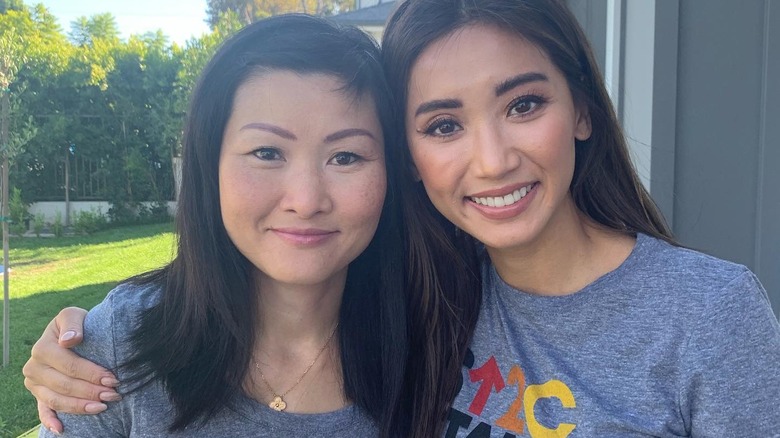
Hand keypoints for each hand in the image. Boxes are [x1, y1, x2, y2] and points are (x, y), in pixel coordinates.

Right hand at [23, 307, 120, 434]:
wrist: (69, 333)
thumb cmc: (76, 324)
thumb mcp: (73, 316)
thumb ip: (73, 325)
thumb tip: (69, 341)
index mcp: (42, 347)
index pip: (69, 365)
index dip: (91, 373)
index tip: (113, 378)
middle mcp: (34, 367)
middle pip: (64, 385)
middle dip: (91, 391)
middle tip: (114, 395)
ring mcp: (35, 383)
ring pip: (56, 400)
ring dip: (80, 406)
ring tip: (103, 407)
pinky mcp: (38, 394)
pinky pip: (43, 410)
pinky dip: (51, 421)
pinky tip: (62, 429)